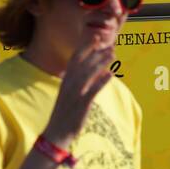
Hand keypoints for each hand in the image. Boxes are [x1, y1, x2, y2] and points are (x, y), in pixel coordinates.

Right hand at [42, 29, 114, 148]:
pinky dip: (102, 81)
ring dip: (101, 62)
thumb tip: (91, 70)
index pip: (75, 58)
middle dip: (97, 52)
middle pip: (84, 63)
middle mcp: (69, 84)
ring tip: (113, 54)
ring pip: (89, 73)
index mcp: (65, 80)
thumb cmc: (64, 112)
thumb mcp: (68, 93)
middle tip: (110, 44)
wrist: (57, 132)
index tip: (96, 37)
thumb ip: (78, 81)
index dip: (86, 46)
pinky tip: (111, 74)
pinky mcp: (82, 104)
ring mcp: (75, 94)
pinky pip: (93, 90)